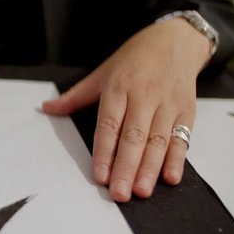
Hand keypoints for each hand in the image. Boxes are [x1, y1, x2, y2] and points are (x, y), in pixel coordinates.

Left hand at [43, 18, 210, 201]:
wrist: (174, 40)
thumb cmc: (134, 59)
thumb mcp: (101, 73)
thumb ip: (75, 97)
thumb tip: (47, 108)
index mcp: (119, 88)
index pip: (109, 125)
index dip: (104, 152)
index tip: (100, 176)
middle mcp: (144, 97)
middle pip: (134, 138)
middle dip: (126, 168)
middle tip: (120, 194)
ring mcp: (167, 104)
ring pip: (158, 141)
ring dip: (150, 169)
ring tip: (141, 191)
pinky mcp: (187, 110)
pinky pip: (182, 137)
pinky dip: (177, 159)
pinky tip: (170, 177)